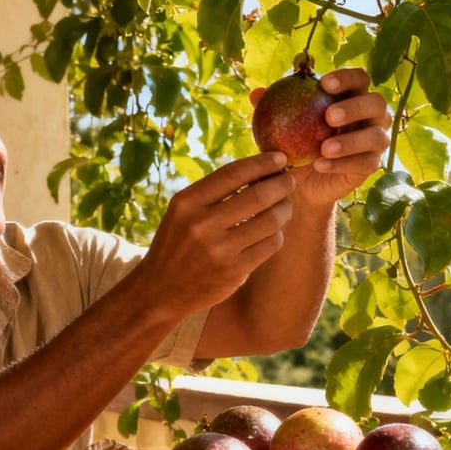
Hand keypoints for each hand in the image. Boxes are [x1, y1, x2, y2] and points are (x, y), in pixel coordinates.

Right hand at [136, 152, 296, 316]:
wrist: (160, 291)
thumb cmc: (176, 245)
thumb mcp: (182, 213)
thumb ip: (212, 193)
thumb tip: (258, 170)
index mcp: (187, 203)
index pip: (233, 173)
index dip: (262, 162)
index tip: (280, 158)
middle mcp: (201, 225)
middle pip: (258, 195)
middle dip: (281, 184)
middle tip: (289, 181)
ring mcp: (219, 250)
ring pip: (270, 220)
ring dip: (285, 209)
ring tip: (285, 206)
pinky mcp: (234, 272)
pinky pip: (270, 245)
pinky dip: (277, 234)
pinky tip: (273, 231)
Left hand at [249, 67, 391, 206]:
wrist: (299, 182)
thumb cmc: (292, 145)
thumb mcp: (280, 127)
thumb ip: (272, 109)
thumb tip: (256, 94)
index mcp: (352, 97)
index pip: (359, 79)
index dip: (346, 78)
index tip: (323, 83)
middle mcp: (370, 116)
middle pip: (376, 103)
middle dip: (354, 107)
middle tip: (329, 116)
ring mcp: (374, 141)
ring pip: (376, 137)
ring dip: (351, 140)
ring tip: (324, 147)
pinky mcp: (370, 165)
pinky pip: (363, 163)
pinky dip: (341, 164)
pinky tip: (320, 165)